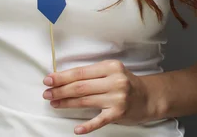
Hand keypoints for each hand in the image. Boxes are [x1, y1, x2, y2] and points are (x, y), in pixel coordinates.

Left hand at [42, 59, 164, 134]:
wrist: (149, 97)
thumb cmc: (126, 82)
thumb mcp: (112, 71)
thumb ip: (93, 74)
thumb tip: (66, 78)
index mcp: (110, 67)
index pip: (81, 72)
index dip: (63, 76)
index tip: (48, 79)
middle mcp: (114, 81)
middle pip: (81, 86)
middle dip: (61, 90)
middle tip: (46, 93)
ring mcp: (117, 98)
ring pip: (85, 101)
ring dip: (67, 103)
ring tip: (54, 103)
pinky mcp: (119, 114)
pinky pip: (99, 120)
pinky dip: (87, 126)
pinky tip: (76, 129)